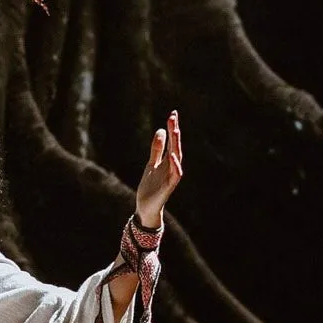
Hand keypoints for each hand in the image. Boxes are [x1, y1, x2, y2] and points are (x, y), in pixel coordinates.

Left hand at [134, 111, 182, 229]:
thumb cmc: (150, 187)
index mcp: (167, 161)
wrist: (145, 208)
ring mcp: (171, 177)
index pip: (172, 142)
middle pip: (175, 147)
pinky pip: (175, 176)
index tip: (173, 114)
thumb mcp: (151, 164)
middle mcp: (172, 167)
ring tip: (175, 131)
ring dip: (176, 145)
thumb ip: (157, 149)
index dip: (172, 128)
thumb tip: (161, 130)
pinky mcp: (168, 188)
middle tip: (173, 117)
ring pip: (177, 159)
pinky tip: (173, 156)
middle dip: (174, 132)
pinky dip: (175, 167)